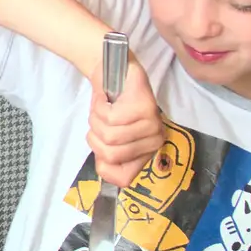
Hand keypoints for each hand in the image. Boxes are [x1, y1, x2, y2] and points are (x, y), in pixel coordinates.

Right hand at [88, 59, 163, 187]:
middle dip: (95, 137)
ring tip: (103, 109)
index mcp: (148, 151)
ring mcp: (152, 122)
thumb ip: (110, 158)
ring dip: (96, 121)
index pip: (123, 178)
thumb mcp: (108, 137)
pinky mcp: (144, 106)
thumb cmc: (110, 106)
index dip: (103, 163)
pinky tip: (106, 99)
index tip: (103, 143)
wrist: (112, 71)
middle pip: (111, 155)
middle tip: (100, 121)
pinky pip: (110, 118)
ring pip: (109, 136)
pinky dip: (99, 108)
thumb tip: (106, 174)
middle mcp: (155, 139)